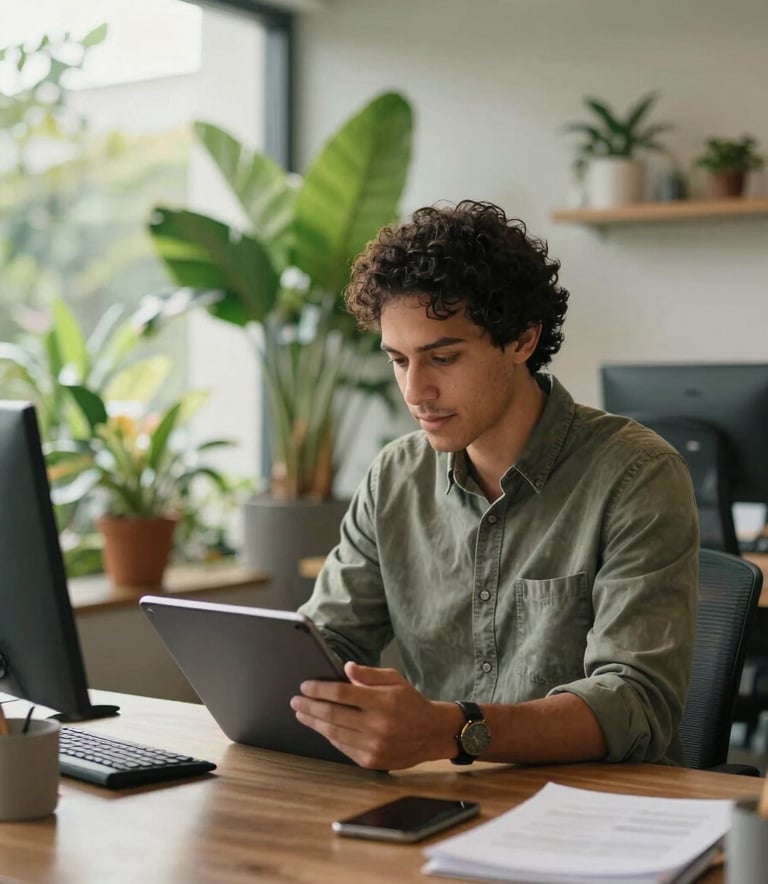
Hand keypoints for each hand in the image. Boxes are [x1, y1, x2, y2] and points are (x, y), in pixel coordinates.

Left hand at [290, 661, 459, 769]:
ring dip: (314, 723)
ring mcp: (373, 746)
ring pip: (334, 733)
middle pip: (332, 715)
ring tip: (302, 714)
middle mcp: (377, 725)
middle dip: (309, 706)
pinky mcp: (371, 761)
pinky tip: (321, 727)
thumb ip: (369, 674)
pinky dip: (329, 736)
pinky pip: (343, 747)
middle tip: (295, 701)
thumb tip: (346, 668)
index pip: (342, 694)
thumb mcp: (395, 680)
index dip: (319, 689)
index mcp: (382, 702)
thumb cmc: (411, 703)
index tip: (305, 686)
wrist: (432, 733)